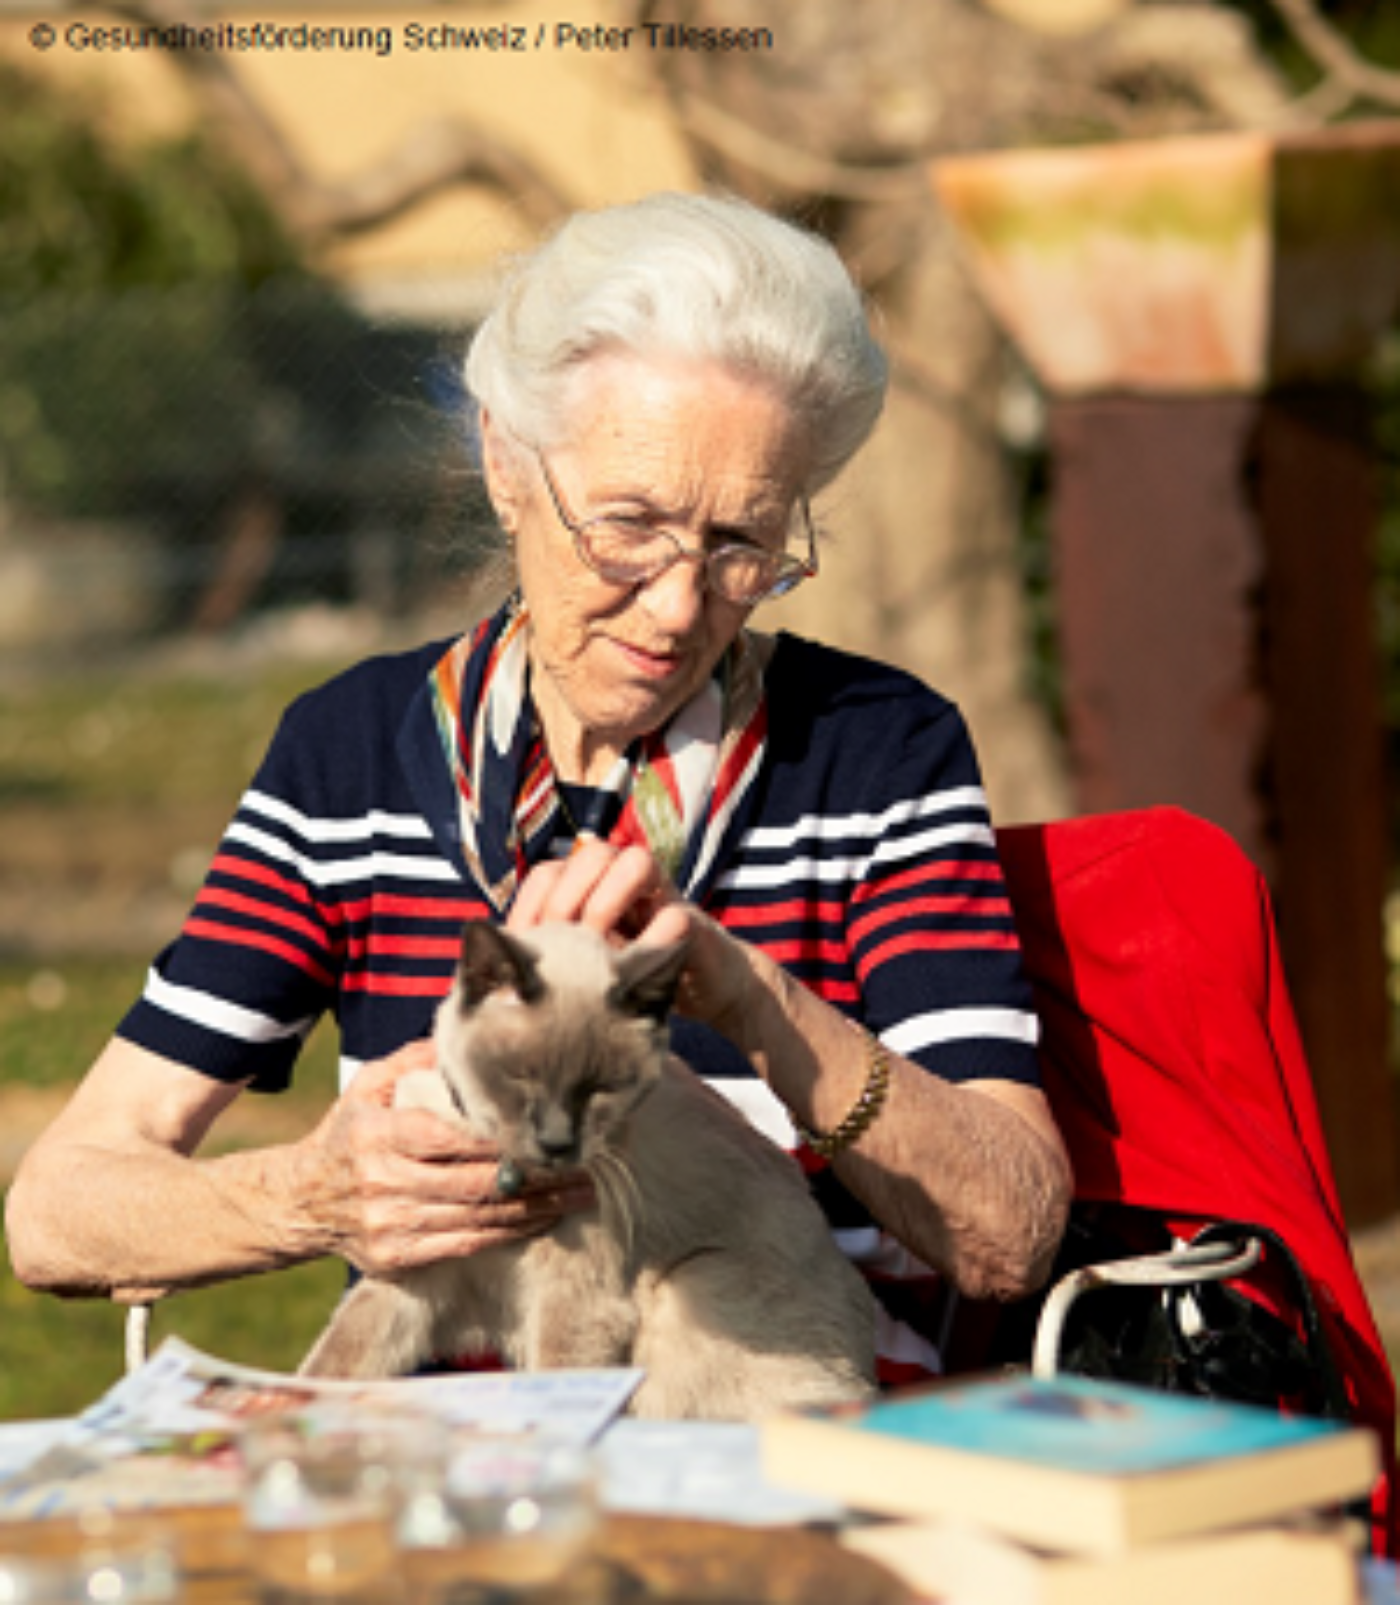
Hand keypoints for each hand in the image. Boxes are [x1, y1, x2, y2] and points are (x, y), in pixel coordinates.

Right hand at [289, 1040, 594, 1275]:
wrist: (300, 1202)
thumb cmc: (349, 1133)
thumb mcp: (369, 1086)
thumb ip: (416, 1060)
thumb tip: (467, 1035)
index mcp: (376, 1134)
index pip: (448, 1137)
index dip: (498, 1140)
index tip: (542, 1131)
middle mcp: (381, 1182)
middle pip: (472, 1183)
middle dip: (533, 1177)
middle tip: (582, 1168)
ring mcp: (388, 1225)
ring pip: (476, 1219)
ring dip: (534, 1210)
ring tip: (577, 1197)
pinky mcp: (396, 1258)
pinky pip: (464, 1246)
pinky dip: (508, 1234)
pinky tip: (540, 1221)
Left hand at [506, 840, 759, 1035]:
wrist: (704, 987)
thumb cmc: (631, 978)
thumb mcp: (582, 965)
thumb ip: (551, 955)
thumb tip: (499, 968)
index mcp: (592, 887)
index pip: (550, 872)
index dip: (530, 903)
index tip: (518, 945)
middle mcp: (626, 880)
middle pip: (589, 854)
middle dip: (564, 899)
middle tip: (556, 942)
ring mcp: (662, 895)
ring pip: (633, 859)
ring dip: (606, 900)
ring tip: (596, 941)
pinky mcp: (692, 922)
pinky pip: (675, 912)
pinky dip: (653, 935)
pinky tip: (633, 964)